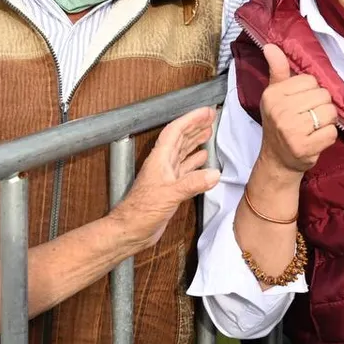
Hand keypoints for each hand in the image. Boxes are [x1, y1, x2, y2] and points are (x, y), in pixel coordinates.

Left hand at [111, 107, 218, 250]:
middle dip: (195, 126)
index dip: (190, 119)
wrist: (130, 231)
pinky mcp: (171, 188)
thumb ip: (192, 184)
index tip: (205, 112)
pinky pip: (186, 169)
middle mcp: (163, 164)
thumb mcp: (169, 195)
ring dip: (195, 141)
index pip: (175, 131)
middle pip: (180, 138)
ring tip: (208, 131)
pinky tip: (204, 160)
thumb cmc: (141, 212)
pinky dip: (196, 162)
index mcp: (160, 159)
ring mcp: (167, 176)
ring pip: (183, 152)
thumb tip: (213, 174)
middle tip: (210, 116)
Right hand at [258, 44, 337, 174]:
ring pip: (330, 113)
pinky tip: (315, 139)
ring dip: (327, 121)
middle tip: (309, 117)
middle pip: (323, 96)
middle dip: (322, 106)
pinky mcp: (304, 147)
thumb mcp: (275, 95)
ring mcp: (291, 130)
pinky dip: (328, 136)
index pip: (310, 80)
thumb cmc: (279, 123)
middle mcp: (280, 111)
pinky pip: (331, 133)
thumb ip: (278, 70)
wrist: (277, 159)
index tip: (301, 103)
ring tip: (314, 127)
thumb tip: (271, 46)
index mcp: (273, 95)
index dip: (311, 91)